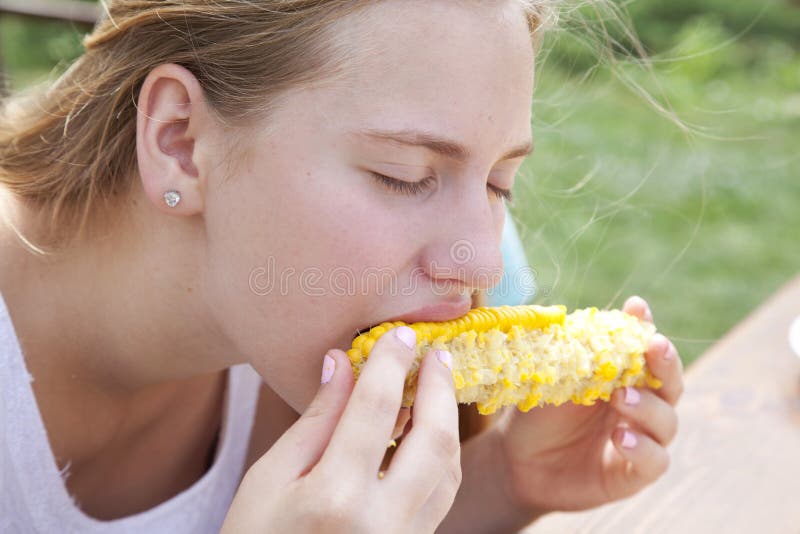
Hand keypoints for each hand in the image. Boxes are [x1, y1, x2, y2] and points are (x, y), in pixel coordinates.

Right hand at [221, 327, 460, 533]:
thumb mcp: (269, 479)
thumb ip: (314, 420)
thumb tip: (341, 363)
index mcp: (334, 498)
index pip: (374, 410)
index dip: (390, 363)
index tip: (402, 335)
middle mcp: (381, 523)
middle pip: (432, 439)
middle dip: (439, 387)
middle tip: (436, 354)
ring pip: (448, 470)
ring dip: (446, 422)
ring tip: (435, 387)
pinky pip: (442, 497)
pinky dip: (441, 458)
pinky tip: (426, 434)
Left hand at [496, 296, 683, 513]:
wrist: (517, 462)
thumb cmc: (538, 415)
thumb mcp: (554, 380)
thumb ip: (576, 353)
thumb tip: (584, 315)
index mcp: (623, 378)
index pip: (646, 352)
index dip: (645, 329)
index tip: (637, 308)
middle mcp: (640, 407)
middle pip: (670, 384)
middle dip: (666, 364)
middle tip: (655, 347)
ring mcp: (641, 440)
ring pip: (667, 422)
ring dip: (649, 407)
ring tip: (622, 397)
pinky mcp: (632, 475)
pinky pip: (654, 462)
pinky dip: (642, 448)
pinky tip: (620, 438)